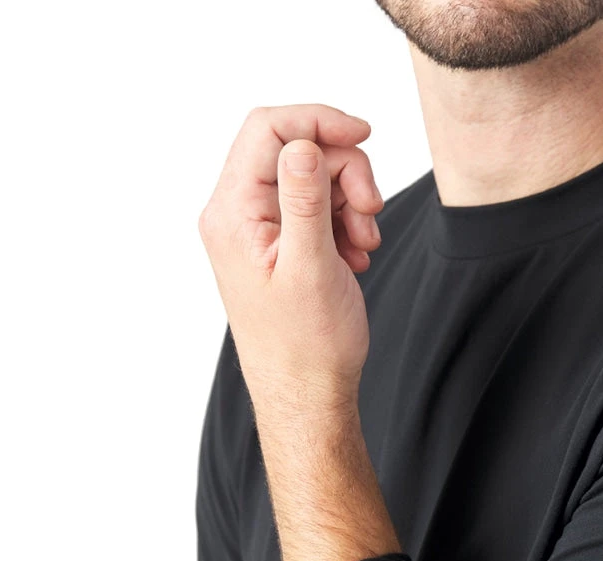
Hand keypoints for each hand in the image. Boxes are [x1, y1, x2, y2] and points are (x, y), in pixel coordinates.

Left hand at [197, 104, 382, 418]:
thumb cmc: (306, 347)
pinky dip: (346, 221)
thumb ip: (304, 200)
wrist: (308, 394)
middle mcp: (238, 215)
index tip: (364, 135)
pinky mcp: (282, 243)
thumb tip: (302, 144)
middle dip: (344, 171)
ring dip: (350, 200)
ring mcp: (260, 229)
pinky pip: (319, 206)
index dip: (318, 122)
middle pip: (296, 148)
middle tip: (370, 211)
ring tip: (364, 243)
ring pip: (314, 176)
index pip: (268, 130)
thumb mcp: (310, 267)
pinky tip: (355, 254)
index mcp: (232, 214)